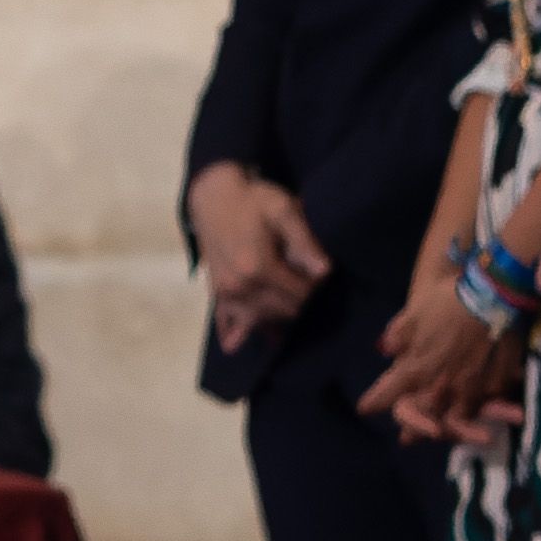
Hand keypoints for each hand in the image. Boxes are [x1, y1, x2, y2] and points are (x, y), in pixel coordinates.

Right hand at [187, 162, 330, 349]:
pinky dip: (234, 334)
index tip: (327, 281)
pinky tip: (237, 346)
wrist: (213, 195)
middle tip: (317, 296)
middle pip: (285, 312)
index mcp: (260, 268)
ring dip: (280, 321)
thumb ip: (305, 242)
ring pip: (261, 320)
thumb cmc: (253, 199)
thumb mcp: (284, 210)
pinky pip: (225, 321)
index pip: (302, 296)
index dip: (320, 291)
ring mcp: (225, 292)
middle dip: (304, 307)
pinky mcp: (215, 292)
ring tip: (296, 318)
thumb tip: (326, 273)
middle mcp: (240, 286)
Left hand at [360, 280, 518, 444]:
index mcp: (415, 369)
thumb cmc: (446, 303)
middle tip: (405, 439)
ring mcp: (471, 389)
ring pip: (456, 420)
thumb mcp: (412, 315)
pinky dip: (482, 415)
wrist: (492, 297)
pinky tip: (481, 420)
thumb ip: (397, 336)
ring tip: (440, 437)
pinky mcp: (497, 386)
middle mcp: (441, 386)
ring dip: (446, 431)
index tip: (364, 408)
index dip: (374, 402)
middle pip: (423, 416)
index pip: (388, 393)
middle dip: (412, 428)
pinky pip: (487, 407)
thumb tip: (384, 350)